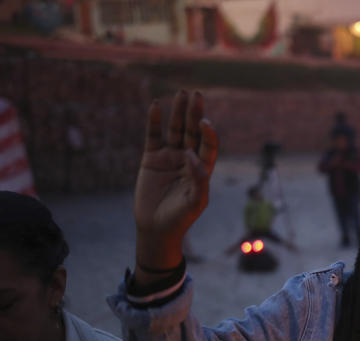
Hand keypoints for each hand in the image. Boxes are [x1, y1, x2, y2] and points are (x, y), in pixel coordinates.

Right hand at [133, 90, 217, 268]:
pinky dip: (154, 121)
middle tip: (196, 95)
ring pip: (175, 130)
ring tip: (181, 93)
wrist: (155, 228)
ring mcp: (169, 156)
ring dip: (177, 112)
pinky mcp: (151, 158)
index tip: (205, 123)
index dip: (208, 134)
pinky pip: (153, 136)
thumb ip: (198, 179)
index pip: (208, 145)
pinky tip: (156, 105)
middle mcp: (187, 159)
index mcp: (202, 168)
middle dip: (194, 114)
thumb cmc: (180, 218)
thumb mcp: (195, 202)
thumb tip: (191, 155)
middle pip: (192, 132)